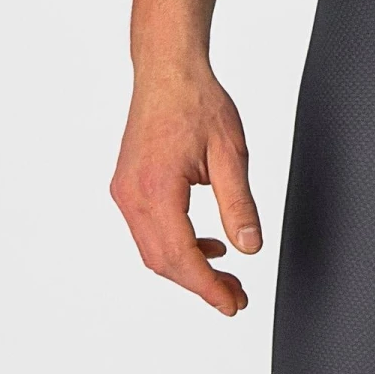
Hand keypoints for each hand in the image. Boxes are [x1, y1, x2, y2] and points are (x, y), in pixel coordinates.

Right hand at [110, 65, 261, 314]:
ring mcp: (125, 191)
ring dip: (187, 266)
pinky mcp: (128, 185)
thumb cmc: (198, 101)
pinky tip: (206, 243)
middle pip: (162, 261)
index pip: (181, 255)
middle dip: (199, 283)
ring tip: (225, 276)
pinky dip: (176, 244)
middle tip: (235, 296)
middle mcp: (132, 195)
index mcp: (156, 189)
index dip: (207, 287)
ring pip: (152, 249)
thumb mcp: (230, 152)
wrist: (168, 69)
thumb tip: (250, 248)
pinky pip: (148, 229)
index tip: (232, 304)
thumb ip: (238, 203)